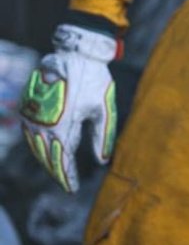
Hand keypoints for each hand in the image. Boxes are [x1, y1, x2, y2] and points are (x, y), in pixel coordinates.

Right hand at [19, 24, 118, 191]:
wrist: (74, 54)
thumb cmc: (94, 80)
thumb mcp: (104, 108)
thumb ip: (103, 136)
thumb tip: (102, 160)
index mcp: (64, 126)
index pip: (62, 161)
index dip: (67, 177)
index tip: (72, 189)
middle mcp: (44, 124)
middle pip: (47, 157)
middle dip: (57, 173)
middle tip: (67, 185)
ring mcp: (33, 116)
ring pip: (36, 148)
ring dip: (46, 162)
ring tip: (58, 172)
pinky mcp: (29, 107)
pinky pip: (30, 135)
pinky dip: (37, 147)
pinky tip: (45, 153)